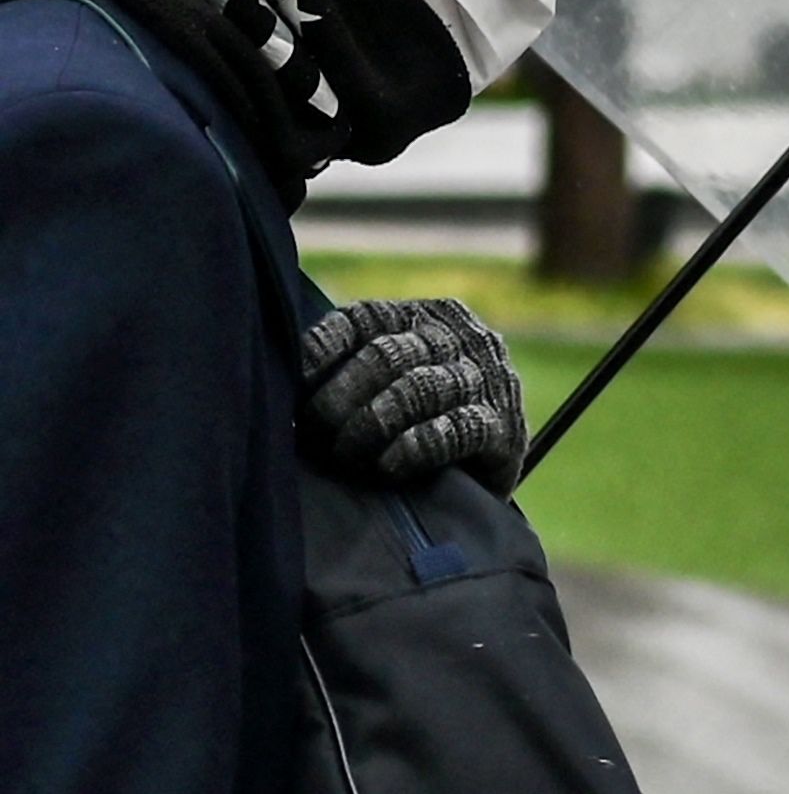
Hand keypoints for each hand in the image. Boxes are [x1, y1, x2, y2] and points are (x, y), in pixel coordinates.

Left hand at [298, 297, 527, 492]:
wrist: (480, 477)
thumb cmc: (414, 425)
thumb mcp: (383, 382)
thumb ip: (348, 367)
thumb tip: (280, 377)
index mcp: (423, 316)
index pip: (363, 319)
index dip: (323, 348)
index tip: (294, 383)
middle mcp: (459, 336)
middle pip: (387, 355)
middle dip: (341, 398)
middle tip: (316, 433)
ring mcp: (487, 377)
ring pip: (419, 389)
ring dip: (372, 425)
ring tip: (347, 454)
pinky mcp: (505, 423)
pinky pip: (457, 428)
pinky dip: (416, 446)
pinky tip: (390, 463)